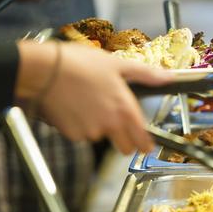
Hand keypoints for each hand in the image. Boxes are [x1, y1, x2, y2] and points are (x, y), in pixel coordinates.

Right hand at [16, 42, 173, 153]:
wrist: (44, 70)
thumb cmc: (80, 64)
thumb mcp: (118, 64)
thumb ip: (146, 74)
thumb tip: (168, 77)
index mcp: (124, 109)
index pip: (142, 140)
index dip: (146, 145)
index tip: (147, 146)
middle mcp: (109, 124)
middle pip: (124, 147)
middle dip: (124, 140)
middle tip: (118, 124)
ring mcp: (89, 131)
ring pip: (100, 137)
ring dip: (98, 126)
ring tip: (89, 102)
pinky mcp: (70, 134)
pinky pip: (80, 133)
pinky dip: (79, 124)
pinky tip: (75, 106)